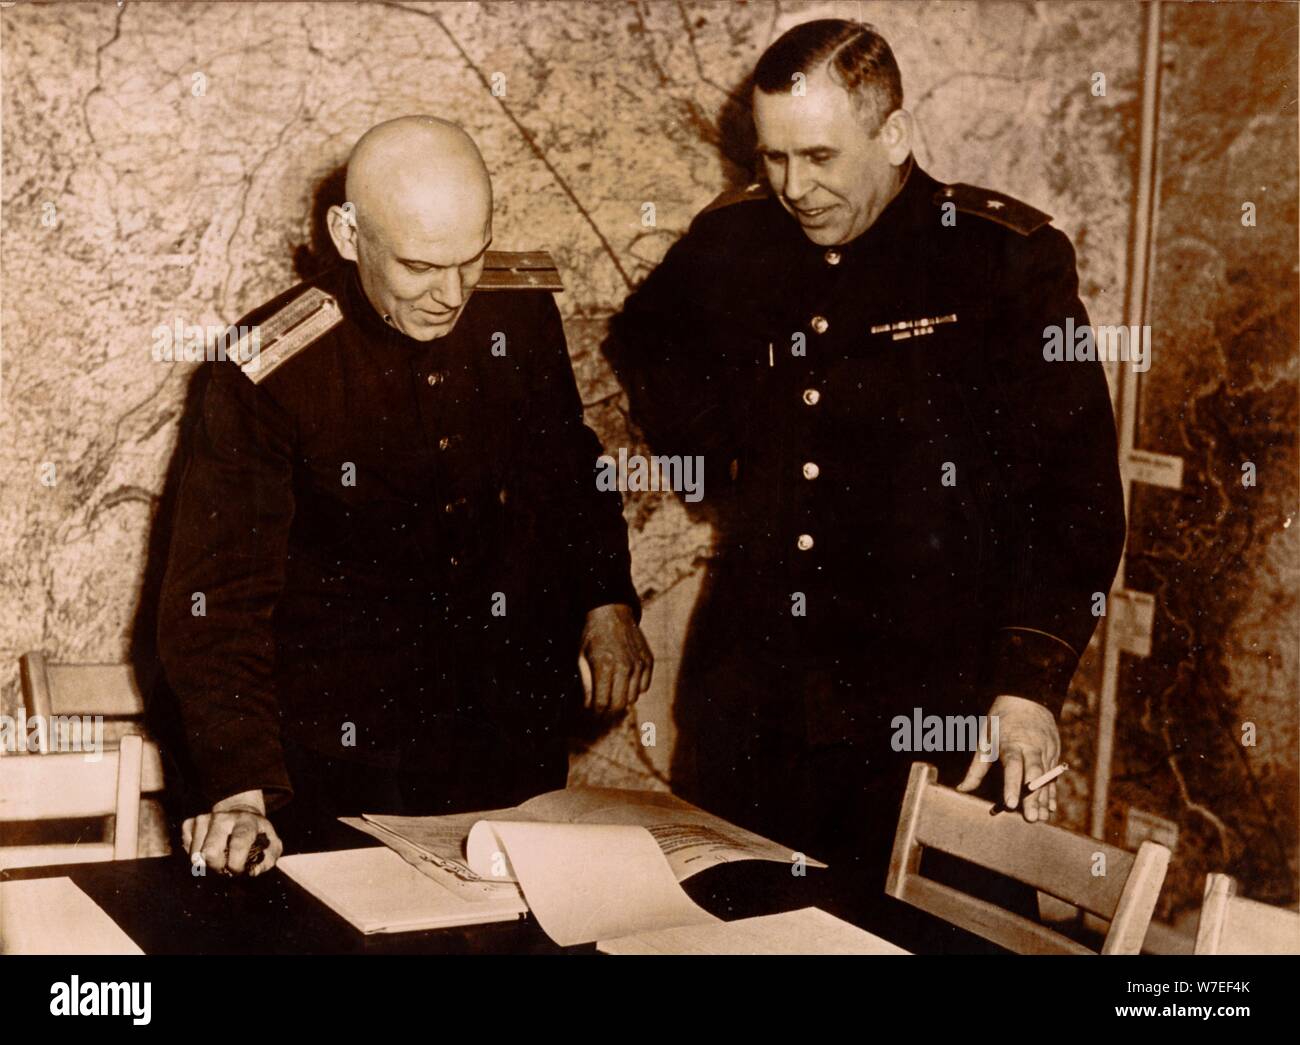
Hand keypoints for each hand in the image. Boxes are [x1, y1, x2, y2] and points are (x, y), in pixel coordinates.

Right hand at [183, 789, 282, 876]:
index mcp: (246, 822)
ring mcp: (204, 818)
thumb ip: (268, 859)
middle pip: (210, 852)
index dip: (236, 864)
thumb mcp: (271, 844)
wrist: (241, 813)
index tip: (238, 871)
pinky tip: (206, 850)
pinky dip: (194, 854)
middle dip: (217, 867)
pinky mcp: (190, 823)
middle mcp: (223, 817)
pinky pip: (185, 847)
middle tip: (224, 868)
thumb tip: (252, 872)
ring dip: (205, 863)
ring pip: (195, 854)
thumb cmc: (256, 835)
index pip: (238, 844)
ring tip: (218, 859)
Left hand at [579, 603, 652, 718]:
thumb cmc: (592, 635)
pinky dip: (635, 689)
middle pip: (619, 705)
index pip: (601, 703)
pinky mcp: (648, 661)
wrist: (612, 611)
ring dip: (621, 700)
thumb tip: (589, 706)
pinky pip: (644, 687)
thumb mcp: (581, 657)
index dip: (595, 713)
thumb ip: (586, 683)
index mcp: (605, 666)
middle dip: (608, 712)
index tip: (591, 715)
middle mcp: (624, 667)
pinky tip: (625, 682)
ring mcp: (639, 664)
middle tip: (601, 710)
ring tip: (612, 693)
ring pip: (632, 698)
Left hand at [956, 694, 1060, 822]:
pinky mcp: (1054, 753)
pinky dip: (1052, 792)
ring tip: (1040, 819)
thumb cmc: (1000, 720)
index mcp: (1012, 742)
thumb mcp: (985, 739)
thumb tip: (962, 789)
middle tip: (1031, 818)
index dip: (1013, 786)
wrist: (1027, 699)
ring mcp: (1046, 750)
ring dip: (1044, 799)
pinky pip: (1053, 776)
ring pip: (1046, 778)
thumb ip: (976, 768)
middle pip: (1034, 775)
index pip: (1013, 766)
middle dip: (1033, 797)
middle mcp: (1032, 747)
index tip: (1011, 804)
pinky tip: (1050, 809)